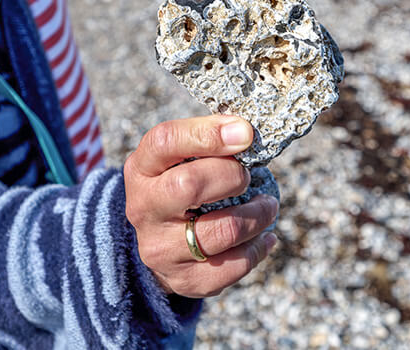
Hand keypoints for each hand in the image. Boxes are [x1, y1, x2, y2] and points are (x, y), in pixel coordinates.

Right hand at [124, 115, 278, 297]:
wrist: (158, 244)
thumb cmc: (178, 187)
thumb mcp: (178, 159)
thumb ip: (207, 142)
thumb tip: (245, 131)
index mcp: (142, 169)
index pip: (165, 141)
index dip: (208, 134)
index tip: (245, 133)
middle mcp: (144, 209)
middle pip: (190, 185)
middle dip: (233, 176)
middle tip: (250, 177)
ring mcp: (161, 248)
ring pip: (221, 231)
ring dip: (257, 215)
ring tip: (268, 206)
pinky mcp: (184, 279)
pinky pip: (232, 266)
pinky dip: (258, 249)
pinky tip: (263, 237)